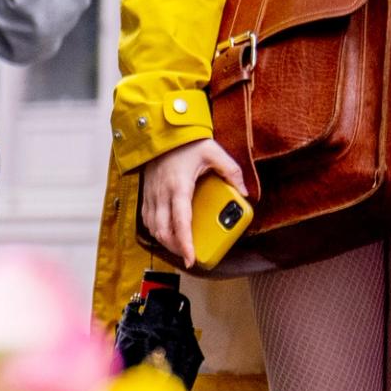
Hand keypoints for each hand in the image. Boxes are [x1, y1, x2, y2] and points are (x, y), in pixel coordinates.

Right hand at [137, 134, 246, 261]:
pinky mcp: (146, 194)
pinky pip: (147, 220)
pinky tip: (167, 233)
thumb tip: (244, 192)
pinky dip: (156, 231)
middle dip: (176, 248)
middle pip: (163, 232)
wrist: (161, 132)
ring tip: (180, 247)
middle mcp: (161, 194)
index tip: (191, 258)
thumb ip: (231, 171)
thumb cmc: (185, 142)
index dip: (185, 244)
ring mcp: (151, 195)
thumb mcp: (213, 152)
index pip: (180, 222)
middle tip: (189, 255)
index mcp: (178, 186)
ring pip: (153, 229)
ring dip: (165, 242)